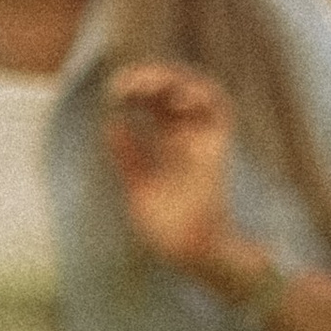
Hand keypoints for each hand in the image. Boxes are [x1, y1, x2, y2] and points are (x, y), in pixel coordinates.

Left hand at [103, 61, 258, 281]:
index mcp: (168, 147)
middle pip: (172, 93)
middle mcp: (187, 139)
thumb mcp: (138, 187)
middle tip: (124, 84)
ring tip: (146, 85)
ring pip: (197, 92)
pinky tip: (175, 97)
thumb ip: (128, 156)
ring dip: (174, 80)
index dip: (136, 91)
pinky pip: (220, 109)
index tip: (114, 92)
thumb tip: (111, 124)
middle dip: (149, 79)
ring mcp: (203, 140)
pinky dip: (200, 95)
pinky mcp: (218, 147)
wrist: (191, 250)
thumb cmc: (168, 230)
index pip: (154, 105)